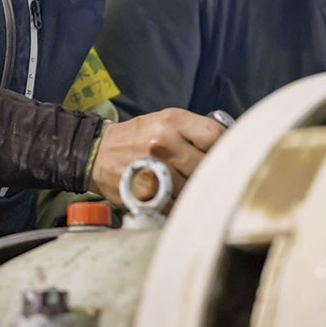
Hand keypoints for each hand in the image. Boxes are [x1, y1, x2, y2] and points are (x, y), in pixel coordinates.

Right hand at [89, 108, 225, 206]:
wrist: (98, 154)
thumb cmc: (137, 136)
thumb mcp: (164, 120)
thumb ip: (193, 131)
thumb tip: (228, 146)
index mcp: (173, 121)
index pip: (215, 136)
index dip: (226, 148)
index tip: (228, 156)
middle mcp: (166, 144)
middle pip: (207, 165)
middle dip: (213, 173)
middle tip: (215, 178)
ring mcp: (157, 170)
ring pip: (195, 188)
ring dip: (198, 192)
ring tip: (195, 190)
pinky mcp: (148, 194)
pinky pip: (178, 204)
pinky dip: (181, 205)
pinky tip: (178, 200)